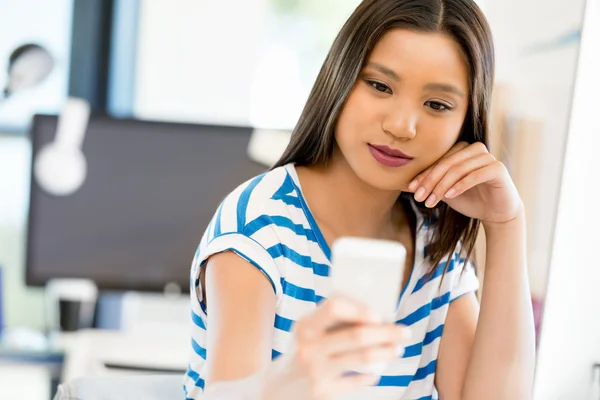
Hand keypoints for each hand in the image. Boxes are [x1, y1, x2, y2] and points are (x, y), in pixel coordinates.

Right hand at [263, 296, 410, 399]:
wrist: (280, 388)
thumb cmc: (306, 351)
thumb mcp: (310, 332)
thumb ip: (335, 321)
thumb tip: (378, 317)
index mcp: (306, 325)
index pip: (334, 306)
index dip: (359, 309)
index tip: (379, 314)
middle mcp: (309, 346)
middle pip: (357, 334)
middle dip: (387, 332)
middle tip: (405, 332)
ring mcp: (316, 370)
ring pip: (362, 357)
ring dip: (386, 352)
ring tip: (398, 349)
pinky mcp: (323, 391)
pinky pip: (358, 380)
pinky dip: (371, 375)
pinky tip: (376, 373)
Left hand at [407, 142, 522, 224]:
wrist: (496, 212)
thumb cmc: (470, 199)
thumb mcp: (446, 191)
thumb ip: (432, 185)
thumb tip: (410, 186)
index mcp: (462, 149)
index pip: (439, 160)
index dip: (424, 175)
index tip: (412, 189)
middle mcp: (475, 149)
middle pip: (447, 163)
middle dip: (430, 181)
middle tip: (419, 197)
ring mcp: (488, 157)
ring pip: (459, 169)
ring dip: (442, 186)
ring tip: (431, 201)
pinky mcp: (498, 169)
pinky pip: (476, 175)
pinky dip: (461, 185)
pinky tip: (450, 196)